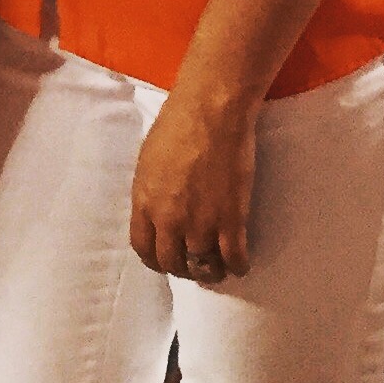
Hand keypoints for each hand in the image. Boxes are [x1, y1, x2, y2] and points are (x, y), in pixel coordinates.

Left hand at [129, 87, 256, 281]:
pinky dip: (237, 266)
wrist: (211, 111)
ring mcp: (200, 223)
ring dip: (211, 271)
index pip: (144, 249)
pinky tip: (240, 264)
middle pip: (173, 262)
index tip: (167, 261)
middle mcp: (168, 220)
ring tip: (218, 268)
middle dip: (184, 268)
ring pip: (203, 266)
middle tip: (195, 265)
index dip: (156, 260)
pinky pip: (233, 257)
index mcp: (144, 202)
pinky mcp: (231, 219)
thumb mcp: (148, 160)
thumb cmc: (177, 123)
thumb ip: (151, 192)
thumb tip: (157, 210)